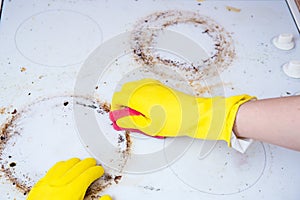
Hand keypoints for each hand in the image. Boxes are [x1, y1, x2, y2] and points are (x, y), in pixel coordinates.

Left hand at [27, 158, 111, 199]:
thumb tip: (107, 198)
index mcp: (72, 191)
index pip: (87, 174)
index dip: (96, 171)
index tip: (99, 170)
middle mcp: (59, 185)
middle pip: (77, 167)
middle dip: (87, 164)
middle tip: (93, 164)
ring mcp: (47, 185)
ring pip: (64, 166)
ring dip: (74, 163)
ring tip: (80, 163)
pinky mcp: (38, 187)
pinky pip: (52, 170)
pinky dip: (61, 166)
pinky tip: (62, 167)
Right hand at [110, 79, 253, 144]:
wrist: (196, 114)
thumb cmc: (177, 120)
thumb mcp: (149, 126)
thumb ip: (130, 121)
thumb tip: (119, 119)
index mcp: (139, 96)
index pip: (118, 97)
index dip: (115, 109)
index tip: (119, 118)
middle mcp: (144, 87)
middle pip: (124, 91)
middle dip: (122, 103)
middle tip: (128, 118)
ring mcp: (153, 84)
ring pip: (133, 88)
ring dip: (131, 99)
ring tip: (139, 115)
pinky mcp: (160, 86)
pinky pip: (143, 87)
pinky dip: (140, 96)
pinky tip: (148, 109)